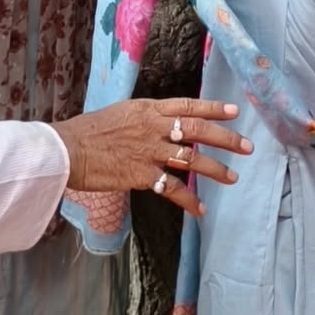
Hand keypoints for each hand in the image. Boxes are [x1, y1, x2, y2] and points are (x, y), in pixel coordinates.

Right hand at [50, 97, 252, 219]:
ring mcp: (149, 151)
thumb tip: (161, 122)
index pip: (188, 105)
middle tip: (247, 147)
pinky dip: (189, 200)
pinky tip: (200, 209)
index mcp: (148, 109)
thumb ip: (144, 118)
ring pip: (192, 159)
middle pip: (198, 131)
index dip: (214, 108)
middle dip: (226, 139)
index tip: (235, 112)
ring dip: (215, 170)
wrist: (67, 149)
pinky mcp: (142, 175)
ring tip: (232, 177)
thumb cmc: (88, 131)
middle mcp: (154, 127)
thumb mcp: (121, 113)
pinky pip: (173, 188)